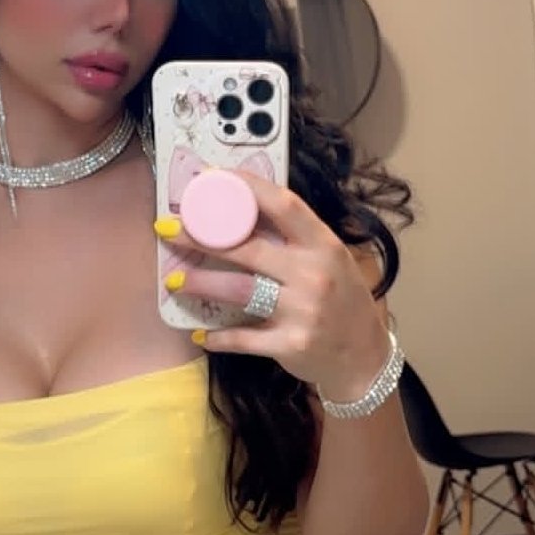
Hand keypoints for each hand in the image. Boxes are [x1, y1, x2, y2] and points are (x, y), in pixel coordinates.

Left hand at [158, 170, 389, 401]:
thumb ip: (296, 240)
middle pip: (248, 249)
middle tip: (170, 230)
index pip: (284, 206)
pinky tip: (200, 334)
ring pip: (239, 291)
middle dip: (202, 237)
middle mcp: (314, 274)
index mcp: (324, 245)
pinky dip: (218, 338)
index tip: (211, 178)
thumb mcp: (332, 261)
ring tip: (175, 280)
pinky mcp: (290, 345)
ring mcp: (302, 311)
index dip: (246, 188)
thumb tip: (244, 210)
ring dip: (201, 283)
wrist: (365, 356)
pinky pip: (243, 339)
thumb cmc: (342, 301)